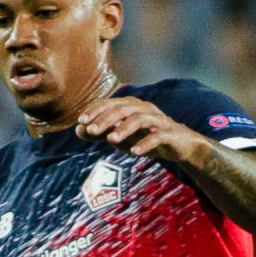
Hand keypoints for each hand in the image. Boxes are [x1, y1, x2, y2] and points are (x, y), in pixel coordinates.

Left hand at [75, 97, 205, 162]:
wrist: (178, 145)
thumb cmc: (145, 137)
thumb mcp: (120, 136)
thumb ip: (101, 132)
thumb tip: (78, 130)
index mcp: (131, 106)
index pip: (110, 103)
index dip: (95, 110)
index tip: (81, 121)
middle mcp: (144, 109)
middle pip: (122, 109)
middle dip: (105, 119)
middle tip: (91, 130)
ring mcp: (157, 120)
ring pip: (139, 119)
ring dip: (123, 128)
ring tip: (110, 140)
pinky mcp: (169, 133)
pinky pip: (157, 136)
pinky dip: (145, 143)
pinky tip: (134, 153)